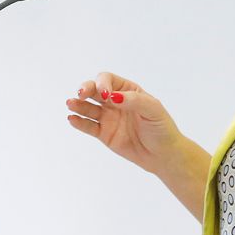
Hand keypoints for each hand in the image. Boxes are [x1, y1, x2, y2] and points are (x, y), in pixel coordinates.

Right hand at [65, 73, 187, 176]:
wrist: (163, 155)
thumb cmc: (161, 128)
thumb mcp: (153, 110)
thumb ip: (133, 101)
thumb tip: (112, 96)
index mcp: (127, 90)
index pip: (107, 80)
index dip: (102, 83)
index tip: (106, 95)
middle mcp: (114, 101)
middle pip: (94, 90)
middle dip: (85, 89)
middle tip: (80, 94)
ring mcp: (108, 117)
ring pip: (88, 107)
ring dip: (78, 104)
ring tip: (70, 104)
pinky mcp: (104, 133)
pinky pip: (89, 125)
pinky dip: (79, 122)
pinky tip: (72, 119)